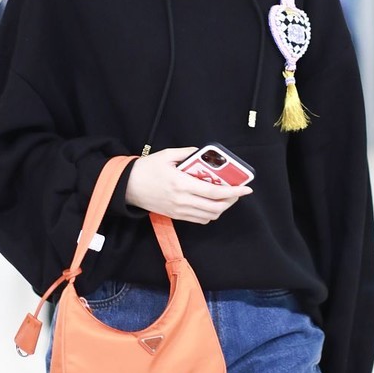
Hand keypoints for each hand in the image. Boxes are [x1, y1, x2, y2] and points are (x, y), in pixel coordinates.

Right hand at [125, 147, 252, 224]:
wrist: (127, 187)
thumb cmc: (146, 169)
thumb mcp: (167, 155)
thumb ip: (187, 153)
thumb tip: (203, 153)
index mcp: (181, 184)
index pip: (214, 192)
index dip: (233, 192)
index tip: (246, 188)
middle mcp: (182, 200)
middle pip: (216, 207)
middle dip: (231, 201)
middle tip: (237, 192)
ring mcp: (179, 211)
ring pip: (209, 216)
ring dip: (221, 208)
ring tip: (226, 197)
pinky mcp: (175, 216)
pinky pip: (199, 219)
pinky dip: (210, 213)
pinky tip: (211, 203)